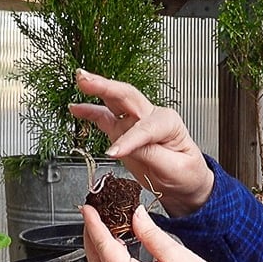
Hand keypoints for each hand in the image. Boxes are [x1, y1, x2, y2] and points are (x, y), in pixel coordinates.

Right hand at [69, 69, 213, 215]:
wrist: (186, 181)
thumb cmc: (186, 173)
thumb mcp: (175, 168)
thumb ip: (151, 155)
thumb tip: (126, 147)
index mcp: (169, 123)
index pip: (144, 129)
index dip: (128, 140)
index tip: (113, 153)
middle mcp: (153, 117)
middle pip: (129, 97)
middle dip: (107, 87)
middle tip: (88, 80)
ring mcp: (136, 121)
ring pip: (116, 100)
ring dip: (98, 89)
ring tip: (81, 80)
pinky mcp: (124, 130)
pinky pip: (105, 118)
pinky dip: (90, 111)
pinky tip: (76, 107)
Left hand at [81, 204, 227, 261]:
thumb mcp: (175, 253)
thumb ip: (150, 233)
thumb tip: (135, 214)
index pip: (105, 247)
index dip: (94, 225)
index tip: (88, 209)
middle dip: (91, 236)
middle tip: (92, 214)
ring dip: (99, 249)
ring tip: (102, 226)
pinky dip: (110, 261)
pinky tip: (117, 247)